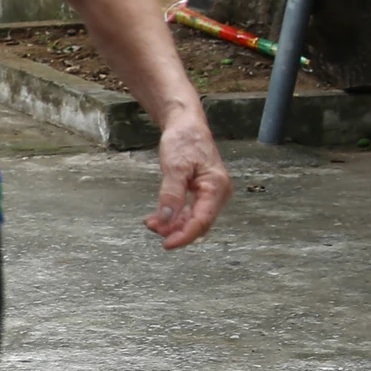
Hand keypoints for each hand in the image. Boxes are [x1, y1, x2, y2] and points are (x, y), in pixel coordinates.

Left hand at [147, 115, 229, 248]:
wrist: (187, 126)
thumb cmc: (184, 141)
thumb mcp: (174, 167)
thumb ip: (171, 194)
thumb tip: (166, 220)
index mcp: (216, 187)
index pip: (202, 221)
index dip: (184, 236)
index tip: (166, 244)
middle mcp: (219, 193)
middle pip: (199, 223)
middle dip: (176, 231)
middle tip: (152, 227)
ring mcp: (212, 193)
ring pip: (194, 219)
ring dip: (174, 225)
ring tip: (151, 222)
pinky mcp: (203, 192)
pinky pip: (191, 211)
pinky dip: (176, 217)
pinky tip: (159, 217)